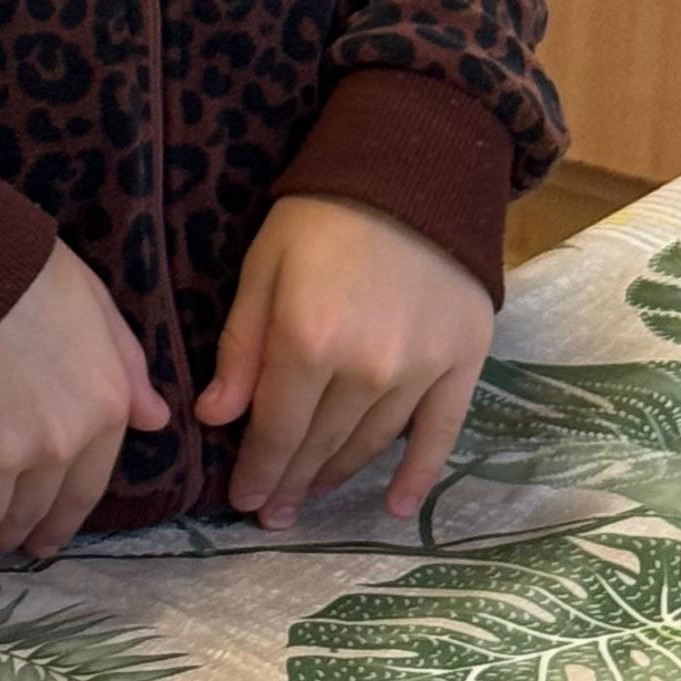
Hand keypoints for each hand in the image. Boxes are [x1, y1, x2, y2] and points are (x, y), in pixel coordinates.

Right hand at [0, 239, 170, 562]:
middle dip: (5, 534)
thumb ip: (126, 365)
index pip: (84, 490)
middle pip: (27, 512)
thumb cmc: (25, 268)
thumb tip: (157, 421)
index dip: (59, 522)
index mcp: (101, 410)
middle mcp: (56, 444)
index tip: (41, 541)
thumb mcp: (96, 305)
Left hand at [196, 194, 492, 531]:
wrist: (415, 169)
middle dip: (290, 483)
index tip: (242, 498)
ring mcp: (421, 370)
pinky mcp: (464, 363)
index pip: (276, 430)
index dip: (257, 470)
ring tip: (311, 498)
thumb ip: (241, 347)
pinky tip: (396, 508)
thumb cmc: (322, 214)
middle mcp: (366, 368)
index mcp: (307, 341)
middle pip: (321, 445)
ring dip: (337, 477)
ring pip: (371, 444)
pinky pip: (440, 435)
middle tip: (270, 511)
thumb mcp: (263, 267)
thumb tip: (216, 419)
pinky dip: (417, 476)